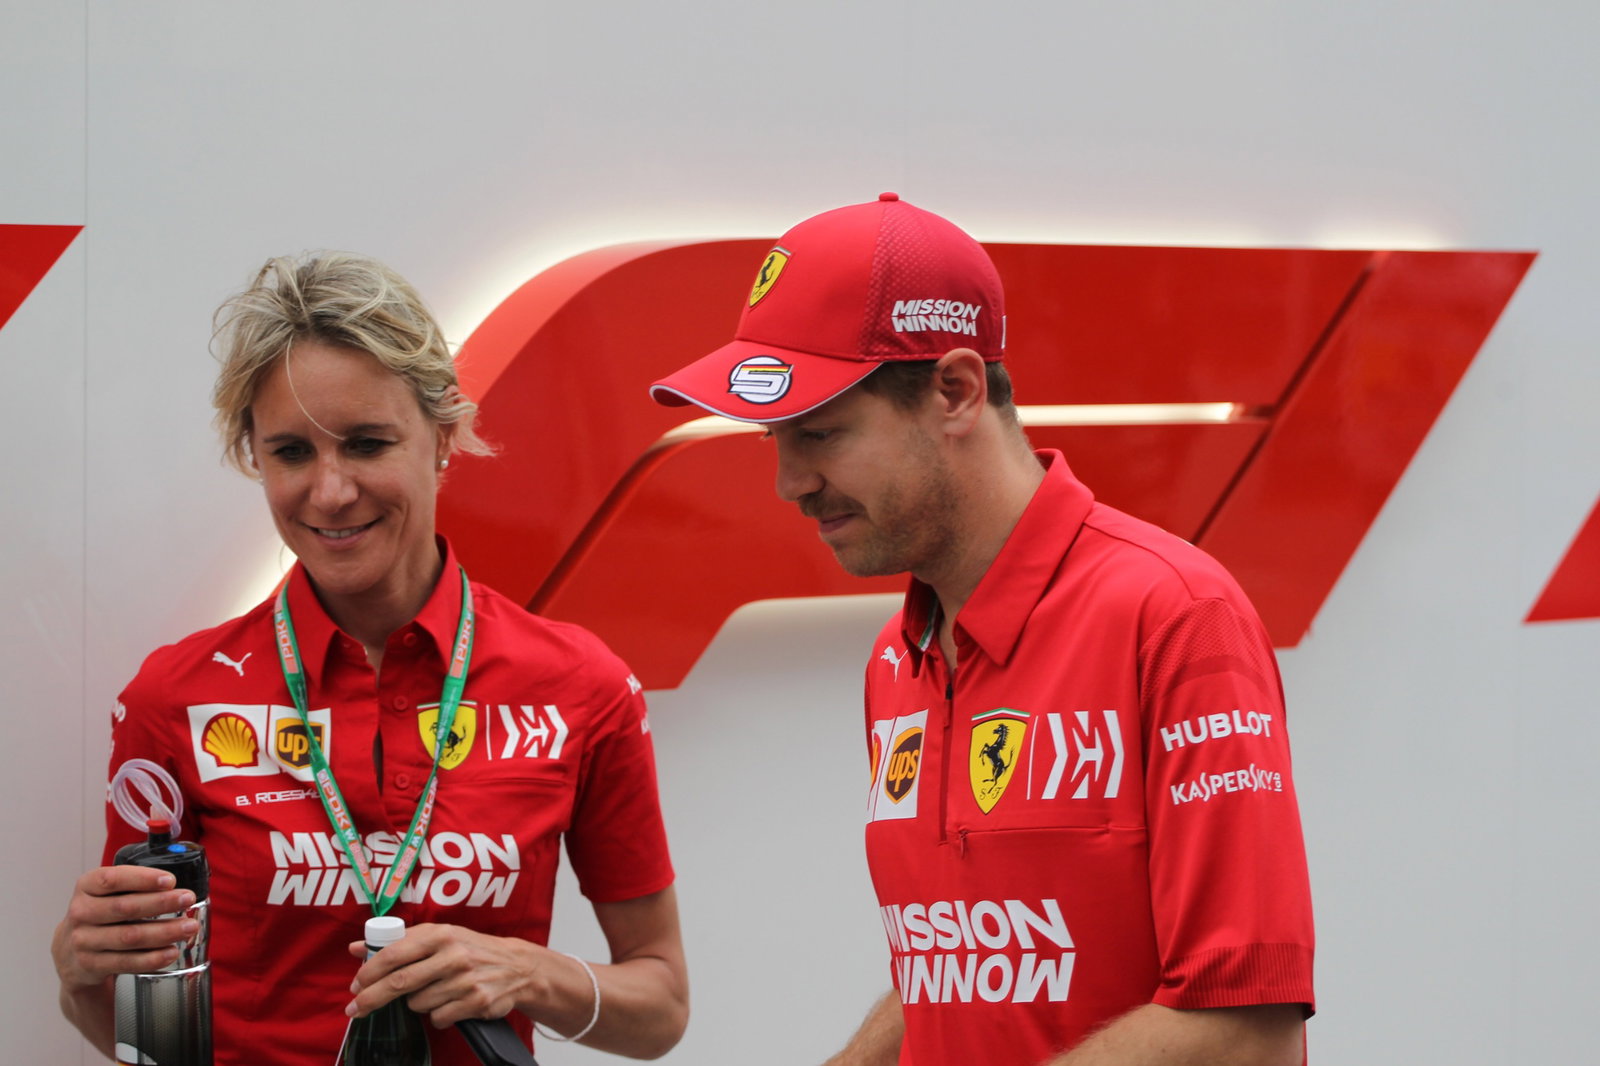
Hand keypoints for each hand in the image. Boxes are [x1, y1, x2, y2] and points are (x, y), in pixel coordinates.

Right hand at [52, 865, 199, 989]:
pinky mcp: (91, 965)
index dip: (142, 879)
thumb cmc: (100, 914)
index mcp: (86, 887)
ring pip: (129, 936)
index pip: (112, 879)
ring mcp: (83, 941)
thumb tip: (177, 887)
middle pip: (124, 908)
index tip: (170, 880)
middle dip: (161, 903)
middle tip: (187, 899)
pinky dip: (152, 958)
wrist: (70, 951)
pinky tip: (171, 952)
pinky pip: (126, 962)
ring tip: (188, 927)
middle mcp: (81, 912)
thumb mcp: (107, 893)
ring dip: (164, 932)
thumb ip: (134, 885)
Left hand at [345, 923, 546, 1028]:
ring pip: (418, 1003)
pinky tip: (450, 1003)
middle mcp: (453, 954)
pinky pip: (438, 1018)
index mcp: (441, 934)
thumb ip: (399, 941)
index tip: (355, 985)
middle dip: (372, 998)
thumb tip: (356, 948)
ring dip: (417, 1003)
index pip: (394, 953)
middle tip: (356, 1008)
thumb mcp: (440, 936)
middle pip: (399, 982)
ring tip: (434, 992)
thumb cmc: (471, 949)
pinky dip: (438, 1015)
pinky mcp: (475, 1002)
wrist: (517, 967)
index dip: (369, 972)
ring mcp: (465, 980)